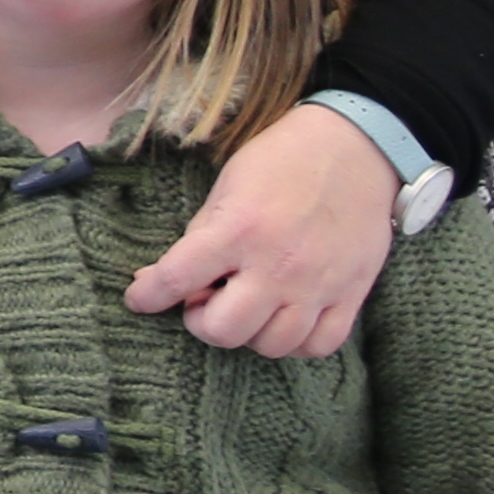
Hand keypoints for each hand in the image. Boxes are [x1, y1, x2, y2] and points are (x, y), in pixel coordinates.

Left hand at [124, 102, 400, 357]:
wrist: (353, 148)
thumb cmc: (281, 162)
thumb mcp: (225, 189)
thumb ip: (197, 239)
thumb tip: (157, 280)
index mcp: (238, 230)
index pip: (176, 280)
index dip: (148, 296)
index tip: (140, 299)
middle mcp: (278, 265)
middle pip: (224, 331)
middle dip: (201, 322)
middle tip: (203, 302)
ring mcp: (318, 285)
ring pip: (272, 345)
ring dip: (249, 333)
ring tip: (245, 308)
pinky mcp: (351, 293)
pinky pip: (319, 344)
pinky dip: (296, 342)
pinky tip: (284, 319)